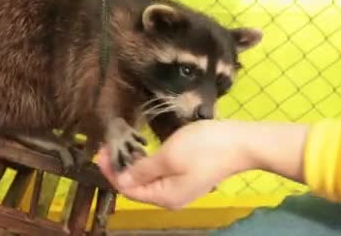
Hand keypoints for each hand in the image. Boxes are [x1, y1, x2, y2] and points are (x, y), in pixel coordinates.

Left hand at [96, 120, 308, 209]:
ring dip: (131, 164)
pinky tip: (140, 150)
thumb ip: (142, 170)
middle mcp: (169, 197)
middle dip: (118, 168)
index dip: (111, 172)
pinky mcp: (185, 177)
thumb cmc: (205, 147)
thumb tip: (120, 179)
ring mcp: (179, 188)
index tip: (100, 151)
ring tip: (120, 146)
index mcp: (164, 196)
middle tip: (107, 146)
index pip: (127, 189)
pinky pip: (157, 174)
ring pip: (145, 180)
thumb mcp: (168, 156)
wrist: (241, 142)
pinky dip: (145, 164)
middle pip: (135, 186)